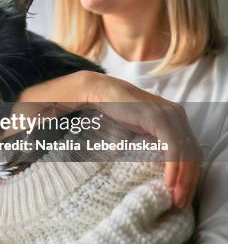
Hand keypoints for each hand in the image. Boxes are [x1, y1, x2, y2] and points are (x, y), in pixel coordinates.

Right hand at [88, 72, 202, 208]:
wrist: (102, 93)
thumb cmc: (117, 111)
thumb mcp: (141, 129)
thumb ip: (154, 141)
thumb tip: (159, 165)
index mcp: (176, 118)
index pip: (191, 151)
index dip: (190, 175)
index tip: (180, 195)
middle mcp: (178, 115)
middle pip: (194, 154)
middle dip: (189, 182)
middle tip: (180, 203)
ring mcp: (171, 115)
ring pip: (186, 153)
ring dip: (183, 179)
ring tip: (175, 197)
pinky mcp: (160, 118)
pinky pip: (173, 148)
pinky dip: (173, 167)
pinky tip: (168, 182)